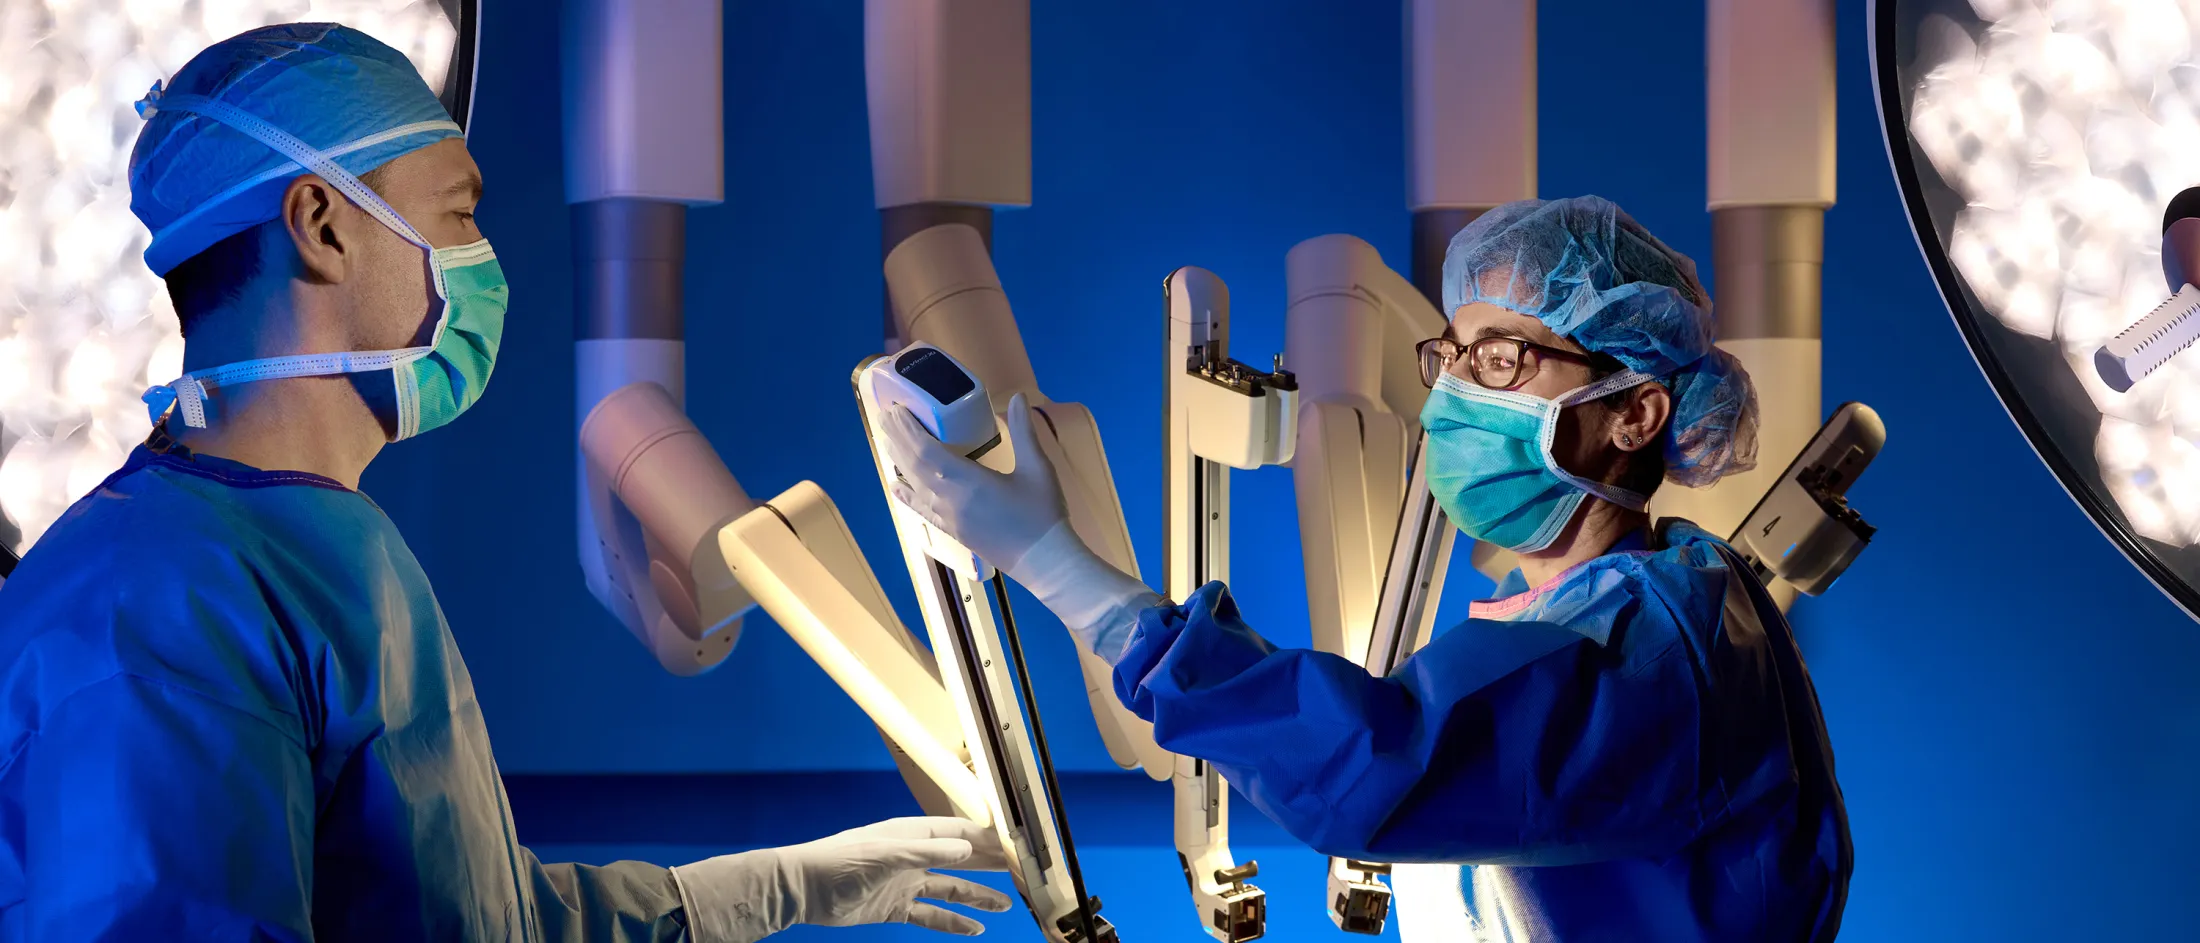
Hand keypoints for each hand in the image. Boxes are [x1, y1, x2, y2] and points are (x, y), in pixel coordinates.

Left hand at [674, 816, 1012, 942]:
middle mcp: (913, 855)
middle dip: (992, 864)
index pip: (960, 832)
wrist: (802, 889)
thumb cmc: (840, 862)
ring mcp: (905, 882)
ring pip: (951, 888)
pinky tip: (974, 929)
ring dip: (978, 895)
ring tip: (1007, 903)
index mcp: (912, 834)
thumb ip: (927, 851)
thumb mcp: (886, 854)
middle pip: (961, 858)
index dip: (989, 836)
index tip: (1018, 842)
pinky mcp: (895, 907)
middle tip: (1023, 871)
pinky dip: (954, 921)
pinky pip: (932, 915)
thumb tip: (969, 847)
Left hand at [883, 392, 1070, 576]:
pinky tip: (895, 487)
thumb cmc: (1042, 513)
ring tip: (887, 440)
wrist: (1043, 560)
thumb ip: (1024, 432)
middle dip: (898, 439)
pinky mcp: (953, 531)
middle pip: (914, 465)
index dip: (909, 430)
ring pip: (915, 485)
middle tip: (884, 416)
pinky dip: (907, 496)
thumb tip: (1019, 397)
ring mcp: (948, 517)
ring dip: (899, 461)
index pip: (927, 451)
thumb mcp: (1037, 468)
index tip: (896, 409)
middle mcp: (949, 499)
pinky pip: (922, 509)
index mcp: (967, 480)